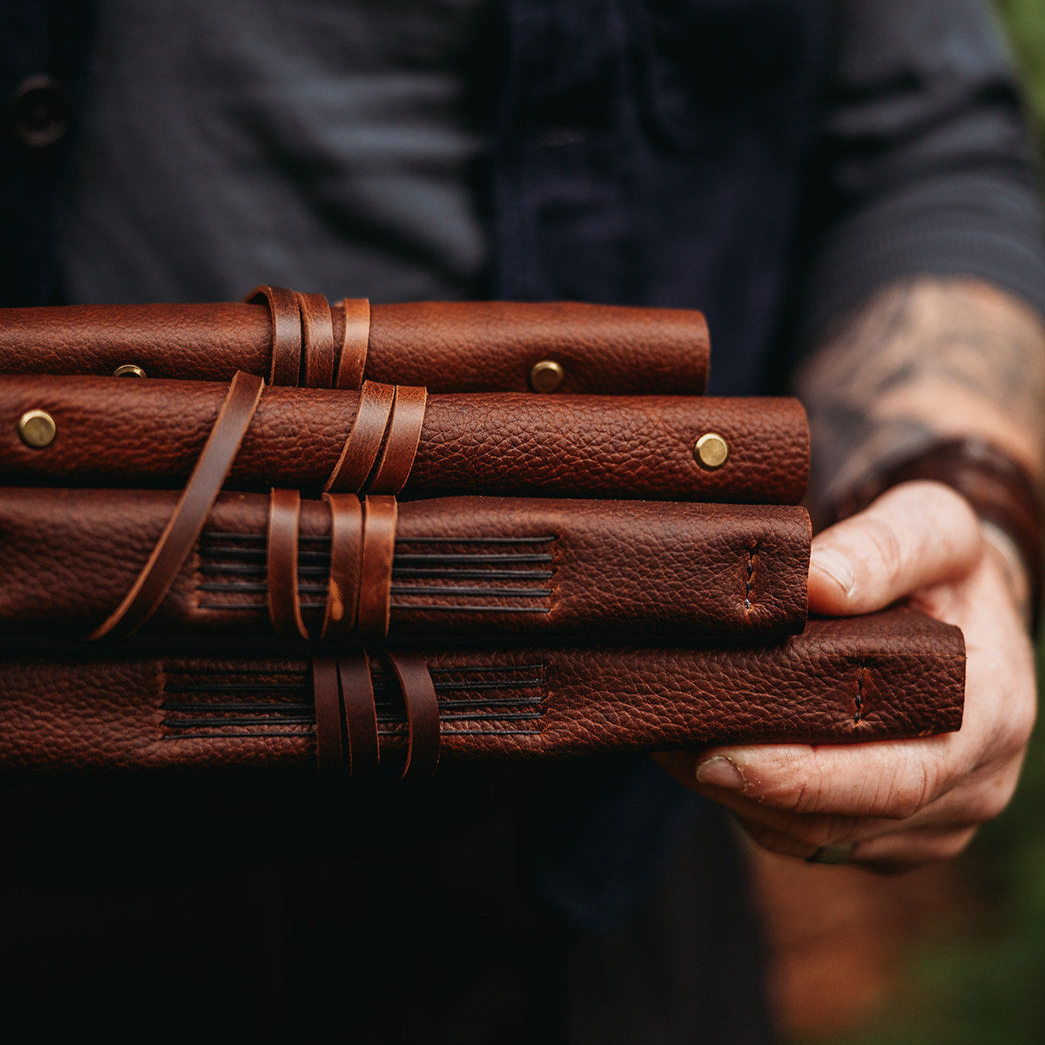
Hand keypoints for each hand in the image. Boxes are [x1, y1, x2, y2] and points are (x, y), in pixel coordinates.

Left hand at [657, 481, 1037, 872]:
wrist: (966, 607)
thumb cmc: (944, 565)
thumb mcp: (930, 525)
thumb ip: (882, 547)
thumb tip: (815, 585)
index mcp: (990, 713)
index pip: (895, 777)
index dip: (801, 778)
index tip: (718, 755)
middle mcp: (975, 782)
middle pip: (846, 819)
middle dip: (750, 791)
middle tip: (672, 749)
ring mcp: (938, 817)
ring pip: (820, 837)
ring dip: (742, 799)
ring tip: (677, 743)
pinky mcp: (899, 830)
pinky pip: (816, 838)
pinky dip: (757, 805)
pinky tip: (712, 755)